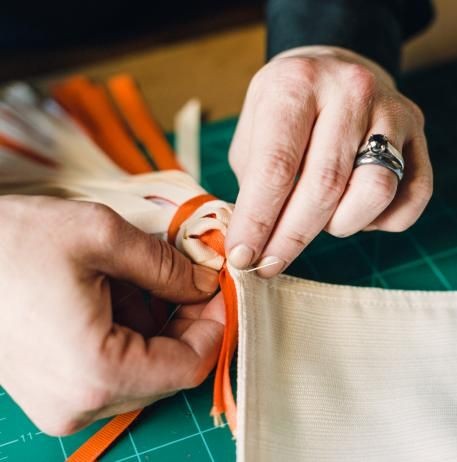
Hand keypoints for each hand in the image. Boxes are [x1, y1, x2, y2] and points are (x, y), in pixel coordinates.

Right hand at [0, 196, 223, 435]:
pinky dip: (129, 331)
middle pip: (169, 370)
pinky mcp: (52, 392)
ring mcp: (62, 404)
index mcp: (97, 373)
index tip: (218, 287)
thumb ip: (168, 265)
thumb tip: (207, 283)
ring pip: (144, 369)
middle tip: (190, 274)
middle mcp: (80, 404)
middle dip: (187, 320)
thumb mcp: (102, 236)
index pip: (190, 365)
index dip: (214, 324)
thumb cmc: (12, 243)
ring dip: (157, 323)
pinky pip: (113, 368)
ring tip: (143, 276)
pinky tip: (117, 291)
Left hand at [226, 45, 431, 276]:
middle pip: (326, 185)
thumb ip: (254, 180)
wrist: (335, 68)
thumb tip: (252, 243)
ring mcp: (392, 110)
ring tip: (321, 220)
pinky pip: (413, 197)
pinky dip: (383, 221)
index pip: (277, 166)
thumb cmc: (288, 109)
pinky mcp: (418, 134)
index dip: (258, 220)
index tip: (243, 256)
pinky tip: (357, 211)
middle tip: (269, 265)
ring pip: (375, 192)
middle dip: (292, 237)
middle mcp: (351, 90)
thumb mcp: (255, 129)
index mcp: (298, 83)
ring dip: (342, 224)